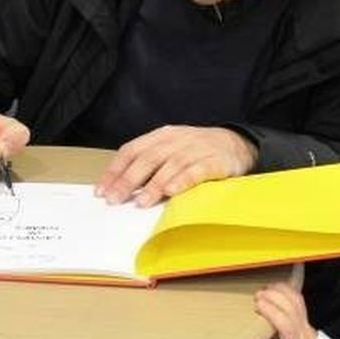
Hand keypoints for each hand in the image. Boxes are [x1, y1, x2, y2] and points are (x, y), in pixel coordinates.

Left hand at [94, 126, 257, 206]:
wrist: (238, 143)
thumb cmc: (197, 150)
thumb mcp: (171, 149)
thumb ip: (149, 163)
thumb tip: (120, 188)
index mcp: (161, 135)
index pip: (132, 150)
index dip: (115, 170)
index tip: (101, 190)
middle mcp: (176, 140)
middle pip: (147, 158)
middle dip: (128, 180)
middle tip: (114, 199)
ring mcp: (196, 149)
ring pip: (170, 165)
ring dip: (153, 185)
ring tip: (140, 202)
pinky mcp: (215, 161)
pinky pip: (196, 171)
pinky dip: (182, 181)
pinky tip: (171, 192)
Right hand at [246, 283, 316, 338]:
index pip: (285, 325)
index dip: (271, 312)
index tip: (257, 305)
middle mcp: (302, 330)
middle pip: (292, 308)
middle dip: (274, 297)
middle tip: (257, 295)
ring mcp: (305, 321)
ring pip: (297, 301)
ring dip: (281, 291)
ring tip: (266, 288)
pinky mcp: (304, 316)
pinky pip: (299, 299)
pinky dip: (288, 289)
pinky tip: (277, 287)